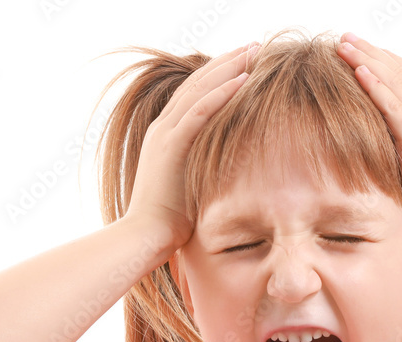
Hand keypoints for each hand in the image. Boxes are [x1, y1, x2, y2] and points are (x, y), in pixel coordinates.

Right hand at [124, 42, 257, 250]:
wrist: (146, 235)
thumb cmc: (170, 223)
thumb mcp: (191, 188)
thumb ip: (202, 172)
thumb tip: (227, 175)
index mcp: (167, 136)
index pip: (195, 96)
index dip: (220, 76)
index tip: (246, 64)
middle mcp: (164, 128)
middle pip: (198, 84)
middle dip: (228, 62)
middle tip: (255, 46)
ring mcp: (166, 134)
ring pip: (200, 90)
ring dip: (230, 68)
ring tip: (255, 52)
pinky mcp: (172, 146)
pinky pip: (201, 111)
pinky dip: (223, 93)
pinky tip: (245, 79)